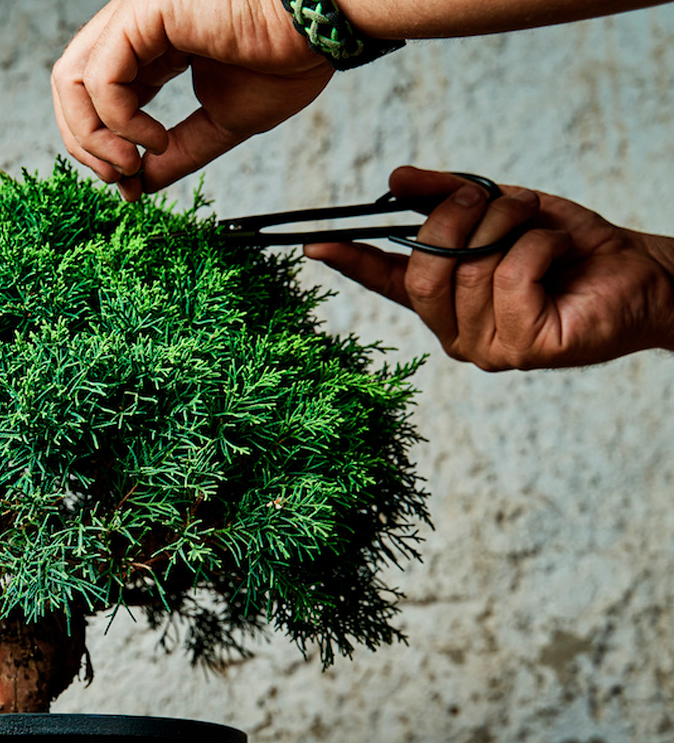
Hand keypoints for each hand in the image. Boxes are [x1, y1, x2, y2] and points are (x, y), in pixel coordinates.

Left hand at [52, 0, 333, 199]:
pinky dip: (116, 121)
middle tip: (121, 179)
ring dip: (91, 137)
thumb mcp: (222, 123)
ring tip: (130, 165)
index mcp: (151, 48)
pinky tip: (153, 139)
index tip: (129, 184)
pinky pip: (100, 78)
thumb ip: (177, 153)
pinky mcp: (144, 12)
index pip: (95, 97)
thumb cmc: (288, 59)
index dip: (100, 146)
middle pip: (68, 88)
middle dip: (83, 144)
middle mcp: (134, 28)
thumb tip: (138, 186)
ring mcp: (135, 16)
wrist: (325, 27)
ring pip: (70, 80)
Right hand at [304, 167, 673, 369]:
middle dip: (459, 218)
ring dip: (512, 226)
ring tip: (540, 226)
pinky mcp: (522, 349)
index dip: (352, 261)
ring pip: (471, 267)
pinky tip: (558, 256)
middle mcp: (456, 332)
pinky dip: (539, 246)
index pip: (388, 281)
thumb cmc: (570, 249)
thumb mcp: (503, 211)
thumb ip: (449, 197)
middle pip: (426, 269)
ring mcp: (486, 347)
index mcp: (446, 301)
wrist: (640, 273)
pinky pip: (511, 276)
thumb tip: (395, 181)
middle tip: (497, 198)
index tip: (315, 244)